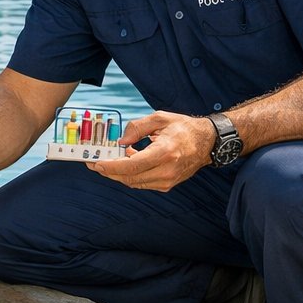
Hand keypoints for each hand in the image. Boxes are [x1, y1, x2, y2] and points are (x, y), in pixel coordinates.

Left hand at [87, 111, 216, 192]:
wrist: (207, 142)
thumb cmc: (183, 128)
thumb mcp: (160, 118)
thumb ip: (137, 127)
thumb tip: (120, 141)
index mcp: (165, 152)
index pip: (132, 166)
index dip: (111, 167)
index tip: (96, 163)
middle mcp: (167, 170)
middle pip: (130, 177)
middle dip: (109, 172)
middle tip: (95, 163)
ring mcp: (168, 180)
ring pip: (135, 182)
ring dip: (119, 173)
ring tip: (109, 160)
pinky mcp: (168, 185)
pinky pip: (143, 183)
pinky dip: (131, 175)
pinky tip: (128, 161)